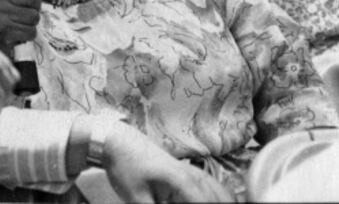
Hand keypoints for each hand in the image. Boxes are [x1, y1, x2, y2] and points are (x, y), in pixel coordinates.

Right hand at [0, 0, 40, 54]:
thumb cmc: (6, 12)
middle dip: (33, 8)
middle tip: (22, 11)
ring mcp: (0, 13)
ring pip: (34, 16)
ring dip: (30, 23)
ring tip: (18, 23)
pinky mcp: (5, 31)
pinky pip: (31, 31)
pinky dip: (27, 35)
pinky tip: (17, 33)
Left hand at [101, 121, 233, 202]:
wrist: (116, 140)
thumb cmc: (124, 166)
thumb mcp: (136, 198)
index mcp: (181, 181)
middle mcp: (191, 173)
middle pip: (217, 197)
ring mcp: (190, 169)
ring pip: (218, 190)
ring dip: (223, 200)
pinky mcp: (185, 169)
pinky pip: (210, 184)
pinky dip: (218, 194)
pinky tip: (221, 199)